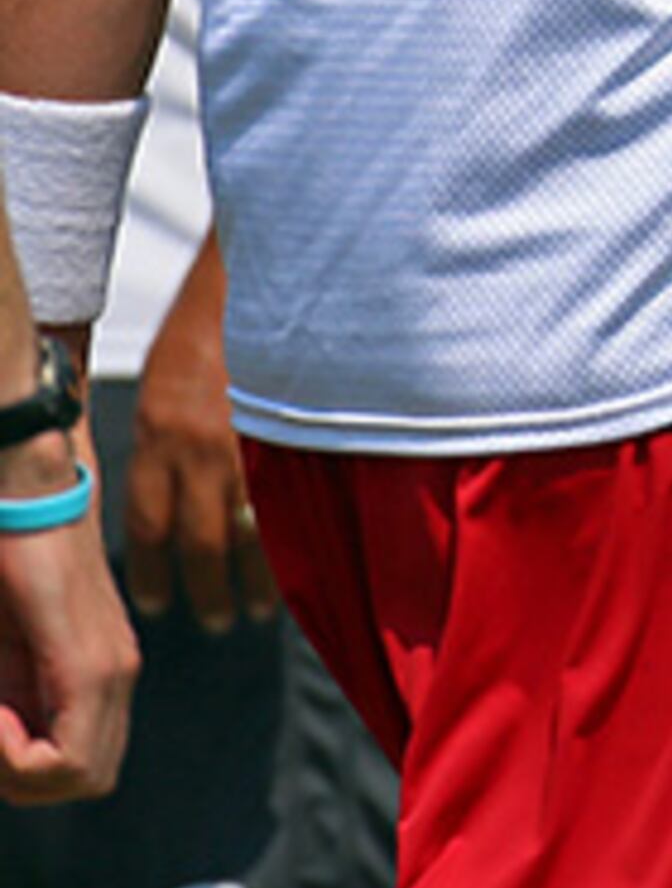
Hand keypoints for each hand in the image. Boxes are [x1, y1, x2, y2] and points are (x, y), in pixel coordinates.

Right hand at [0, 445, 138, 803]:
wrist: (25, 493)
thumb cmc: (6, 564)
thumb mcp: (1, 650)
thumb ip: (9, 697)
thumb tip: (6, 736)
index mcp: (96, 675)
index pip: (79, 771)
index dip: (21, 775)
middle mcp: (116, 677)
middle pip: (85, 783)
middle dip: (20, 780)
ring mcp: (110, 668)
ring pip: (80, 778)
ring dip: (16, 769)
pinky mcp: (89, 659)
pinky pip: (65, 753)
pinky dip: (14, 753)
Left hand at [125, 252, 277, 631]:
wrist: (277, 265)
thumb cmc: (218, 314)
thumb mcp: (169, 377)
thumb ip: (167, 436)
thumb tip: (173, 489)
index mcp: (159, 431)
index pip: (149, 524)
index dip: (155, 571)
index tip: (160, 602)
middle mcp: (201, 448)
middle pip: (199, 545)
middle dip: (204, 592)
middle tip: (213, 622)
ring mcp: (257, 445)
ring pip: (250, 537)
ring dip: (252, 583)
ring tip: (255, 612)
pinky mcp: (305, 438)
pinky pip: (294, 508)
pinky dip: (294, 544)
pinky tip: (301, 565)